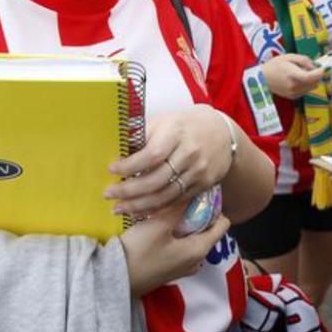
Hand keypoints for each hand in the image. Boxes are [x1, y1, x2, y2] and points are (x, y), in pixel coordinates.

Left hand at [106, 105, 233, 216]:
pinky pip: (176, 201)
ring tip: (118, 208)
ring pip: (166, 195)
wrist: (222, 131)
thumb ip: (140, 133)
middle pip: (156, 179)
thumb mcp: (164, 120)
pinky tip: (139, 211)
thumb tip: (113, 145)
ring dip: (139, 205)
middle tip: (109, 194)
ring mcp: (198, 171)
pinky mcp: (204, 184)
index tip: (112, 170)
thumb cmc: (185, 125)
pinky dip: (156, 209)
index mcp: (176, 133)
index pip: (151, 155)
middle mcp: (189, 153)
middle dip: (129, 191)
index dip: (130, 166)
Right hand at [120, 199, 231, 297]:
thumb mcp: (159, 224)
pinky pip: (181, 247)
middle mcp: (197, 260)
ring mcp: (184, 267)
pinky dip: (175, 235)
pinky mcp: (171, 269)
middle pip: (207, 230)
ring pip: (192, 238)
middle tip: (181, 198)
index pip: (222, 224)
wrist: (116, 278)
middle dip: (197, 214)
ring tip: (169, 210)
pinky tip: (160, 225)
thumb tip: (193, 191)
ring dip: (184, 224)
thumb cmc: (140, 251)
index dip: (214, 206)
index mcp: (200, 249)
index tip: (199, 194)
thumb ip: (179, 207)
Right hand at [262, 54, 323, 98]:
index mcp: (293, 75)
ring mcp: (294, 93)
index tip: (323, 67)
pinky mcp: (293, 97)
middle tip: (310, 68)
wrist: (262, 78)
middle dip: (316, 75)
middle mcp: (294, 86)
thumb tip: (314, 66)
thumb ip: (304, 60)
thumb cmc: (275, 65)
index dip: (320, 72)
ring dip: (312, 80)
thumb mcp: (289, 56)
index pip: (311, 77)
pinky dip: (306, 85)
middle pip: (314, 82)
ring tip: (302, 73)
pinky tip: (298, 79)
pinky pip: (306, 91)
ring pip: (312, 87)